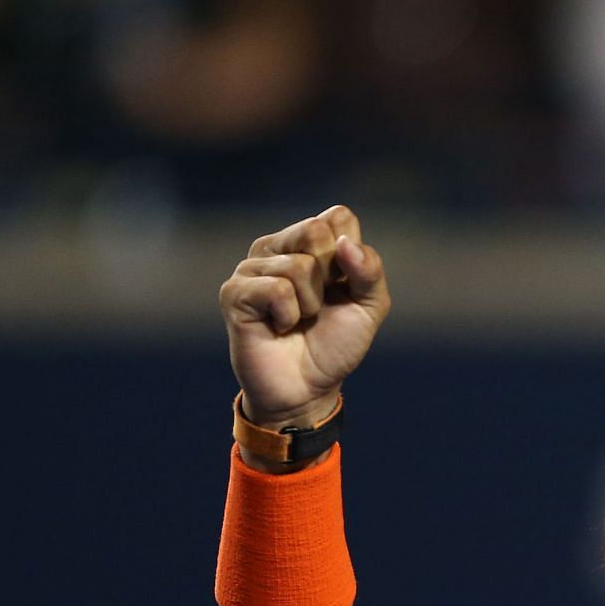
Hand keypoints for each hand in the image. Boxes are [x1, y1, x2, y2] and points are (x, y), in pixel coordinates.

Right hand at [219, 205, 389, 427]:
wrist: (308, 388)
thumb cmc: (336, 344)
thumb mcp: (369, 307)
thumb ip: (369, 271)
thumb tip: (345, 243)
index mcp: (309, 242)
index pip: (338, 216)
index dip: (352, 257)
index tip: (342, 287)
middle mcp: (277, 247)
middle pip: (316, 230)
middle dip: (330, 277)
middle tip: (318, 305)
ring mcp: (252, 267)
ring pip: (298, 266)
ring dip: (310, 304)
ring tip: (298, 320)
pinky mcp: (234, 292)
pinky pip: (277, 290)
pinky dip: (289, 315)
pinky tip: (279, 327)